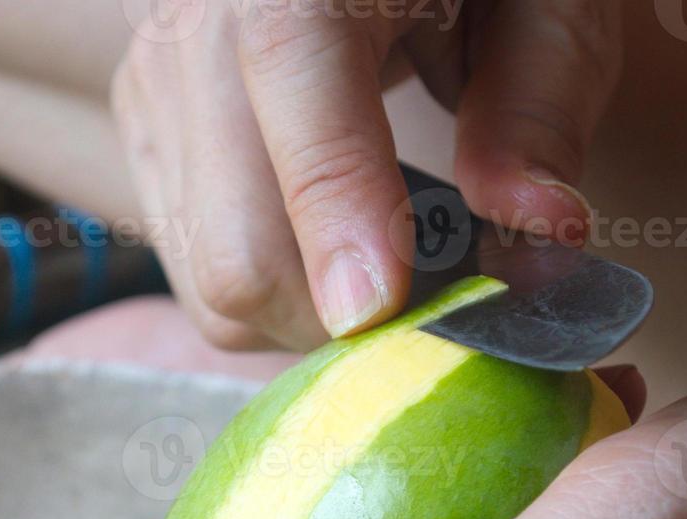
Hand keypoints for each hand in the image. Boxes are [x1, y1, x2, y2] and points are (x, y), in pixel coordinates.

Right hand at [112, 0, 621, 350]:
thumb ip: (535, 111)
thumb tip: (542, 243)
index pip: (303, 119)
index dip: (341, 230)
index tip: (386, 314)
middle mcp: (198, 32)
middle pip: (238, 253)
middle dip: (336, 319)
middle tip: (416, 305)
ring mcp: (158, 92)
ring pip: (210, 287)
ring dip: (302, 314)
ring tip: (368, 263)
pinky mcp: (144, 132)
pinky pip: (195, 270)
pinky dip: (266, 289)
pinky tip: (313, 239)